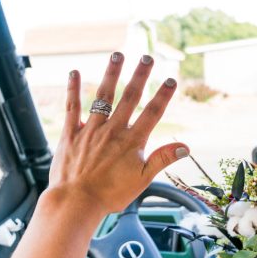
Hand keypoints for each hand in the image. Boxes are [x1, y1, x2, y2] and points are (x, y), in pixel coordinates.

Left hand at [45, 53, 188, 214]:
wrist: (76, 202)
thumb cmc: (110, 194)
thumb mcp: (141, 180)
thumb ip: (162, 159)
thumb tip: (185, 147)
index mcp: (131, 141)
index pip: (152, 113)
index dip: (163, 95)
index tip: (171, 79)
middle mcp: (113, 130)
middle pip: (130, 97)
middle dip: (140, 76)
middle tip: (147, 57)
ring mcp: (91, 129)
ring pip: (103, 96)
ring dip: (112, 74)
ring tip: (118, 55)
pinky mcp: (71, 132)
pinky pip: (72, 106)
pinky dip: (73, 88)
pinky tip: (74, 72)